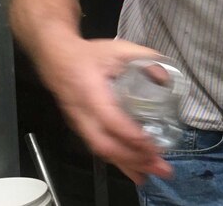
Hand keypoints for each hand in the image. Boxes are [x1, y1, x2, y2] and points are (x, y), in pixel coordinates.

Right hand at [33, 36, 172, 183]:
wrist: (57, 59)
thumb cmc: (87, 55)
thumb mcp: (118, 49)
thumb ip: (144, 58)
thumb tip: (165, 76)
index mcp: (90, 92)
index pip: (110, 119)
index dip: (130, 134)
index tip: (152, 143)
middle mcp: (83, 114)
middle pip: (105, 144)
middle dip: (134, 158)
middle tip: (160, 165)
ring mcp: (80, 124)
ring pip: (102, 151)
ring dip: (129, 165)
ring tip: (153, 173)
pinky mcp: (82, 130)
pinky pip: (100, 150)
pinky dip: (119, 163)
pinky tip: (136, 172)